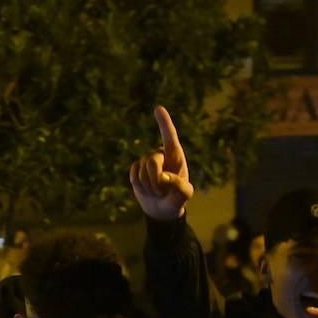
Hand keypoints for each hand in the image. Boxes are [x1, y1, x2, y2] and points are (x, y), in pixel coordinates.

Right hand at [128, 106, 193, 220]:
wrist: (162, 208)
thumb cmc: (176, 198)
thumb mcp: (184, 195)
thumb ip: (179, 186)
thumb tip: (162, 176)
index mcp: (176, 155)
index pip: (169, 136)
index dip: (164, 123)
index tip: (158, 109)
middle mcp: (161, 154)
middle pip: (152, 162)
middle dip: (156, 180)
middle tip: (162, 192)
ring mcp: (147, 161)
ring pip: (142, 171)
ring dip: (149, 187)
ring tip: (157, 192)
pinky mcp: (136, 169)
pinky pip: (133, 175)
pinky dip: (140, 186)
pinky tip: (146, 189)